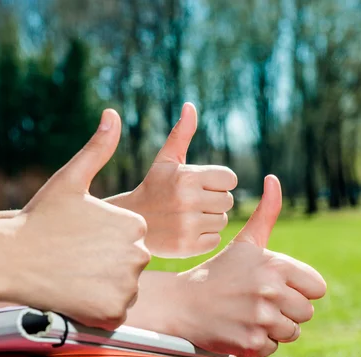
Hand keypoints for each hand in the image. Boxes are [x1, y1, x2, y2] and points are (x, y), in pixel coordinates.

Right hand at [5, 109, 149, 328]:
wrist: (11, 260)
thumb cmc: (40, 219)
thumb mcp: (70, 180)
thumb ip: (98, 150)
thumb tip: (113, 115)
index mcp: (134, 224)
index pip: (132, 239)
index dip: (106, 242)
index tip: (83, 240)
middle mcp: (139, 254)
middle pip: (131, 264)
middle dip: (109, 265)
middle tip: (78, 260)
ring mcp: (127, 285)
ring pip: (125, 289)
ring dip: (106, 287)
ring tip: (77, 276)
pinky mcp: (114, 312)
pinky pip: (116, 312)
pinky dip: (101, 308)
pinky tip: (79, 294)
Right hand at [108, 103, 236, 257]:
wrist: (130, 223)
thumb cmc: (152, 189)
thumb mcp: (165, 162)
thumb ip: (181, 134)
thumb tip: (191, 106)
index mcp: (187, 176)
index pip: (230, 179)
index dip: (218, 183)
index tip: (200, 187)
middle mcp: (188, 200)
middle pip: (228, 201)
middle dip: (214, 202)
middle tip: (192, 204)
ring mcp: (188, 225)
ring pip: (222, 221)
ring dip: (210, 220)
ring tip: (187, 218)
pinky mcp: (187, 246)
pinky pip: (214, 239)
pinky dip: (204, 239)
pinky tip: (186, 233)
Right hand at [172, 175, 325, 356]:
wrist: (181, 303)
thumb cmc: (217, 272)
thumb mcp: (244, 243)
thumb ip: (267, 213)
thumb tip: (274, 179)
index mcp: (276, 265)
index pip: (317, 288)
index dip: (299, 290)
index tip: (276, 288)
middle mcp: (271, 291)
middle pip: (306, 312)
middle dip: (287, 311)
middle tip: (259, 303)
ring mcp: (261, 318)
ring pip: (291, 332)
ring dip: (273, 328)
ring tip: (248, 315)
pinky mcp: (251, 342)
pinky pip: (272, 348)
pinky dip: (258, 343)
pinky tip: (239, 328)